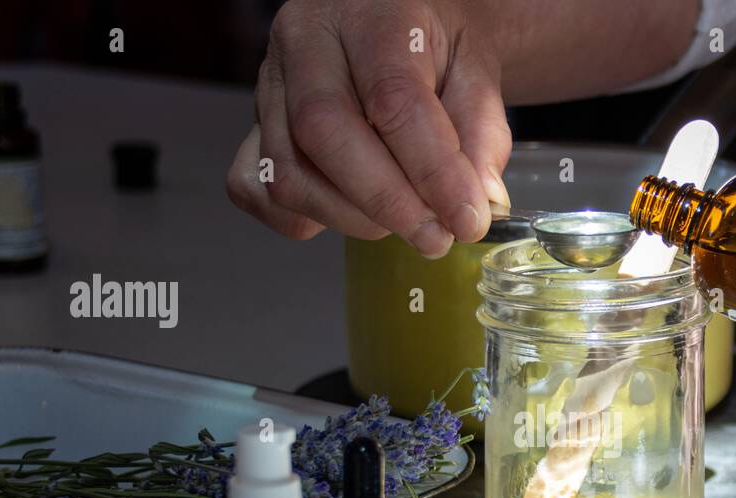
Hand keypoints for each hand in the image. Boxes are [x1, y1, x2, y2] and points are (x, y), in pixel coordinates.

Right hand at [226, 0, 511, 256]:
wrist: (395, 23)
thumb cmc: (433, 46)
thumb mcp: (475, 70)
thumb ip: (481, 134)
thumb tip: (481, 203)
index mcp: (370, 16)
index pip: (393, 99)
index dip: (432, 171)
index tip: (467, 220)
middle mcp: (305, 42)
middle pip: (323, 134)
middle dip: (386, 202)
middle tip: (434, 237)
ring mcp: (268, 85)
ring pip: (288, 172)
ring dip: (352, 218)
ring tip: (403, 221)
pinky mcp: (254, 126)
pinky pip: (258, 189)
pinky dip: (306, 217)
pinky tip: (352, 212)